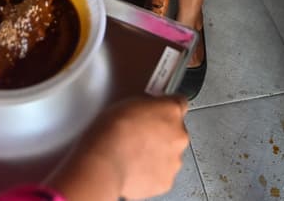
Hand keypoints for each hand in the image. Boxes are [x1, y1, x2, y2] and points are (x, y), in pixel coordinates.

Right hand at [48, 96, 189, 200]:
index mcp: (171, 111)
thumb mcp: (128, 102)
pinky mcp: (166, 181)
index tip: (159, 111)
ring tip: (133, 154)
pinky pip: (161, 175)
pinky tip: (133, 168)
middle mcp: (179, 136)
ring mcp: (174, 161)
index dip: (166, 107)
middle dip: (161, 134)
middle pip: (176, 132)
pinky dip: (150, 173)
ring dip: (157, 154)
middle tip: (140, 136)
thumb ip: (148, 107)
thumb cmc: (110, 131)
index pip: (179, 103)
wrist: (104, 161)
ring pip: (169, 155)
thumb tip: (147, 110)